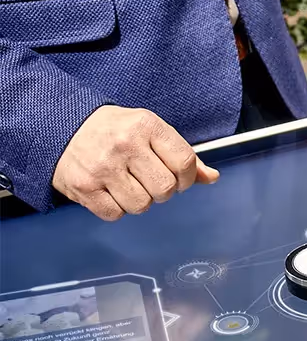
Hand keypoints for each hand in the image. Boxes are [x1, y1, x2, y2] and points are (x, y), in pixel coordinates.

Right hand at [52, 106, 218, 220]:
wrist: (62, 126)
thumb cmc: (114, 131)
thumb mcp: (150, 131)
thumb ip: (181, 155)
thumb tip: (211, 177)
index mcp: (146, 126)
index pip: (184, 162)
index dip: (187, 179)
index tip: (180, 179)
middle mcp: (125, 145)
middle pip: (165, 189)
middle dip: (163, 191)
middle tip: (150, 181)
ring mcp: (103, 167)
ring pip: (142, 205)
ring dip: (140, 201)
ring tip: (128, 184)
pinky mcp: (84, 187)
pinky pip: (115, 214)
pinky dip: (116, 208)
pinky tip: (110, 191)